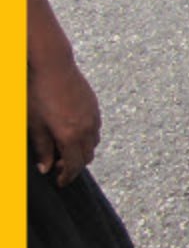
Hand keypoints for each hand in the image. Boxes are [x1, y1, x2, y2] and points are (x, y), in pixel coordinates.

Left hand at [28, 59, 101, 184]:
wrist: (53, 65)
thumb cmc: (38, 93)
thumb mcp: (34, 124)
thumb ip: (42, 148)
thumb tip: (45, 167)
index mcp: (69, 136)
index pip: (73, 166)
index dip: (66, 176)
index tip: (60, 182)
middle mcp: (86, 129)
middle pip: (86, 157)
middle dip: (74, 165)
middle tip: (58, 165)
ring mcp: (93, 117)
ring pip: (93, 144)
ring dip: (81, 151)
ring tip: (65, 147)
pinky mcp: (94, 107)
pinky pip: (95, 129)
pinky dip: (86, 137)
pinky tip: (72, 131)